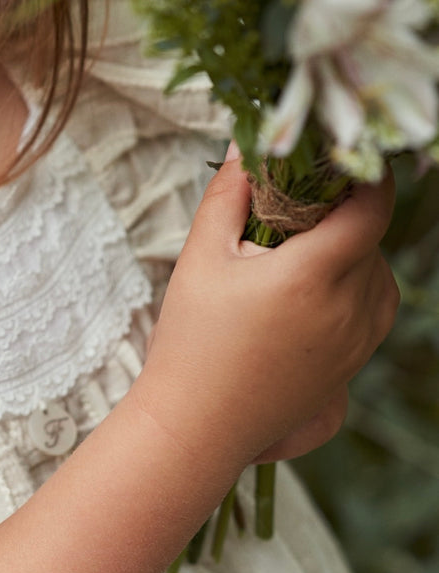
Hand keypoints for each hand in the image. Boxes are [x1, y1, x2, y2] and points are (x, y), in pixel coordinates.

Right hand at [133, 154, 397, 471]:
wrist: (196, 427)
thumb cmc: (191, 342)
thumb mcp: (201, 257)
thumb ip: (228, 194)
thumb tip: (246, 144)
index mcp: (311, 277)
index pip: (372, 209)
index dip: (368, 177)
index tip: (344, 160)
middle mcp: (347, 311)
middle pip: (373, 240)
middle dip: (342, 216)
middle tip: (295, 211)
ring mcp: (356, 344)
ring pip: (380, 275)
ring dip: (353, 254)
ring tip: (299, 257)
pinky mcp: (353, 369)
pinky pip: (375, 311)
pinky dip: (356, 290)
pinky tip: (310, 295)